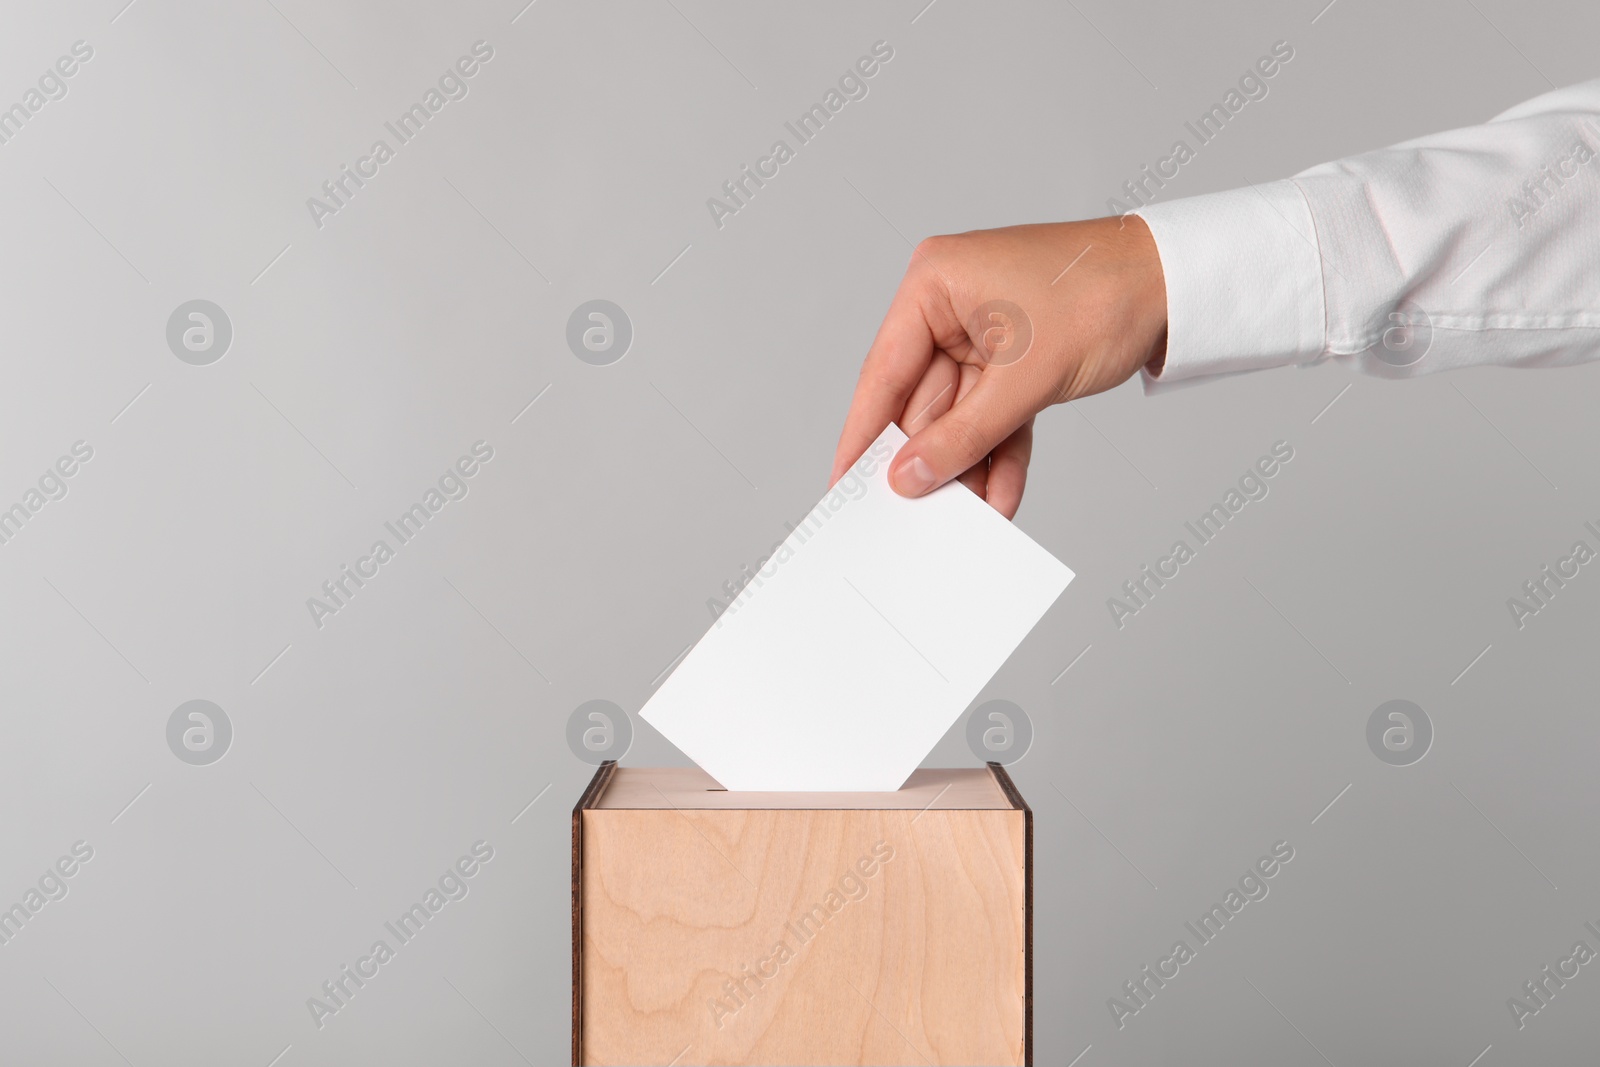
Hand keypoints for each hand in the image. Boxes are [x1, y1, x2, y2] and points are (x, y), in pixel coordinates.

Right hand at [829, 215, 1167, 518]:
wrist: (1180, 284)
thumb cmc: (1103, 294)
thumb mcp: (1026, 377)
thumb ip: (963, 434)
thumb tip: (910, 477)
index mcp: (935, 283)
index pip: (884, 372)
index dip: (863, 434)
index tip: (842, 484)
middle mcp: (950, 306)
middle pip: (921, 402)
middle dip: (929, 461)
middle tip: (914, 516)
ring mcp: (983, 334)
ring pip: (961, 417)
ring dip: (969, 467)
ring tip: (967, 517)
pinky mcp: (1015, 359)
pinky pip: (995, 417)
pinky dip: (1001, 454)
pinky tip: (1000, 496)